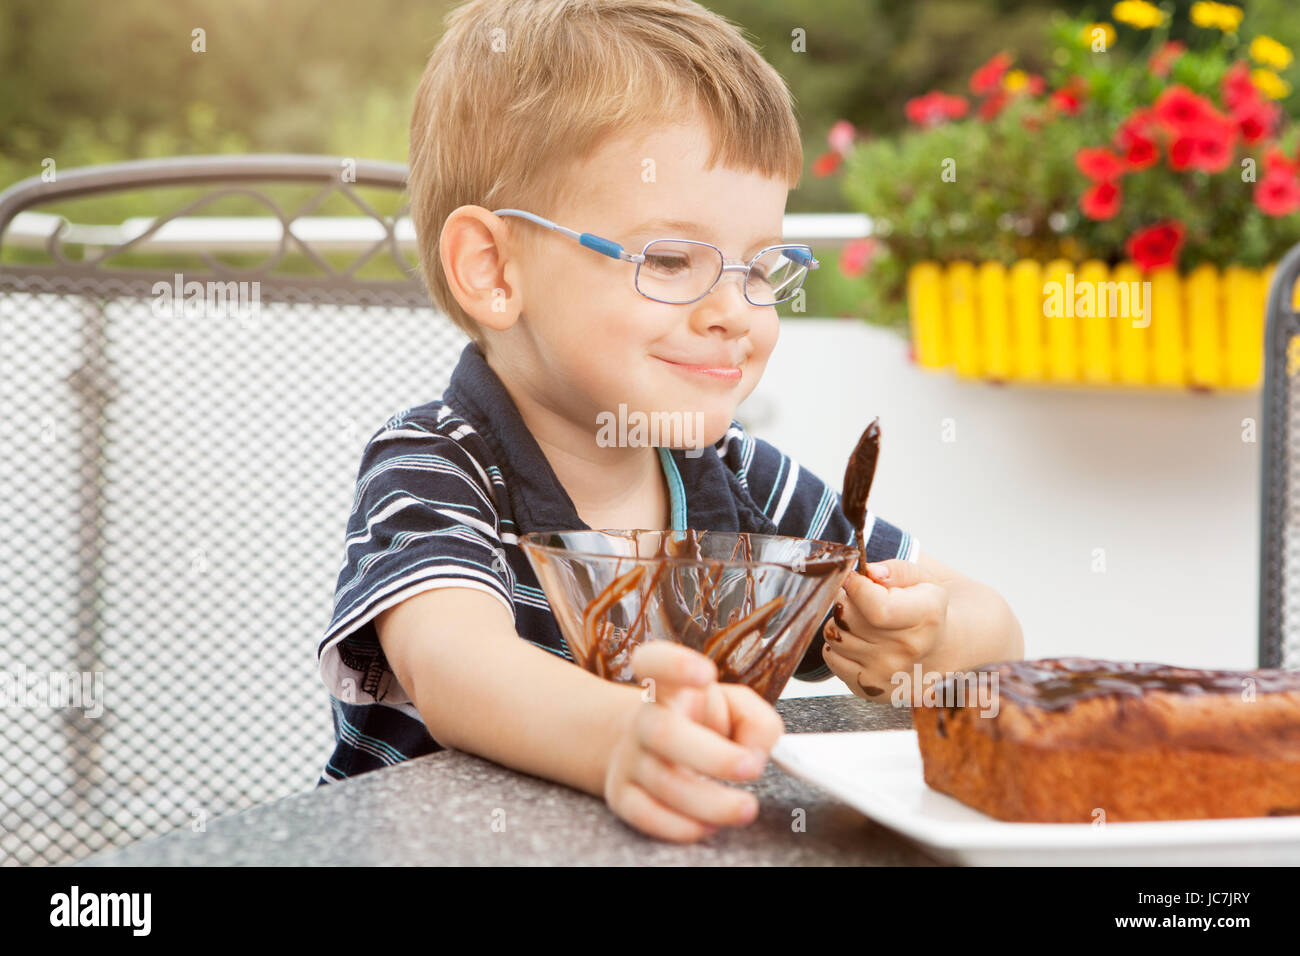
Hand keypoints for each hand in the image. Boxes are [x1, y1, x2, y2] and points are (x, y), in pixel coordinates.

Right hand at [603, 641, 784, 842]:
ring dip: (710, 802)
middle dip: (712, 757)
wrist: (645, 748)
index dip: (674, 665)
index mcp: (670, 688)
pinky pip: (645, 814)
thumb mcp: (734, 708)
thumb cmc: (699, 725)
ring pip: (662, 782)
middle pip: (665, 733)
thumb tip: (756, 754)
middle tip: (751, 768)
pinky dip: (680, 826)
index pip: (654, 662)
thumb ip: (757, 722)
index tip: (706, 674)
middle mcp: (645, 720)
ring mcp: (630, 758)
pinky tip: (708, 825)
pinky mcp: (623, 793)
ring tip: (744, 807)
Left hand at [822, 559, 949, 699]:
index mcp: (925, 617)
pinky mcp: (871, 689)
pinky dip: (838, 646)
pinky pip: (832, 659)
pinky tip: (859, 642)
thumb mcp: (923, 580)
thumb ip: (895, 570)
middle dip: (846, 600)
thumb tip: (869, 571)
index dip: (856, 587)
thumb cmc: (928, 609)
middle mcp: (907, 650)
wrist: (944, 650)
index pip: (875, 607)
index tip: (854, 578)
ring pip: (834, 636)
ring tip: (862, 621)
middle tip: (860, 599)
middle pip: (847, 618)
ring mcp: (888, 673)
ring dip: (841, 624)